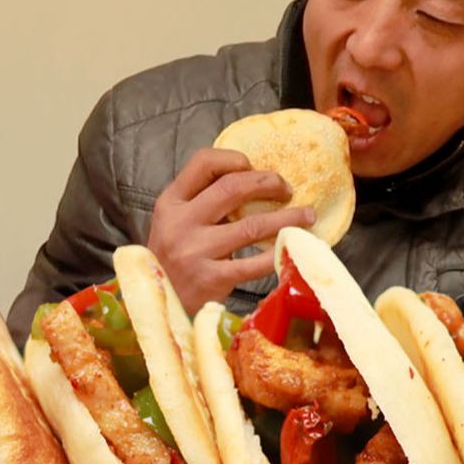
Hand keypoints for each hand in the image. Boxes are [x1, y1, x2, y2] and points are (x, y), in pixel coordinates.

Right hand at [145, 147, 315, 313]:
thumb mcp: (174, 224)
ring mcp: (195, 251)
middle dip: (268, 183)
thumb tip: (252, 181)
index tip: (253, 166)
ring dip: (287, 217)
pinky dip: (279, 253)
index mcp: (170, 202)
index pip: (202, 163)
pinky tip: (293, 247)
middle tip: (287, 189)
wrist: (157, 305)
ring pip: (252, 225)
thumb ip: (202, 203)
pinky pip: (255, 263)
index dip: (233, 158)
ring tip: (307, 216)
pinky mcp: (211, 279)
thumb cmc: (171, 261)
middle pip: (232, 188)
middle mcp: (180, 223)